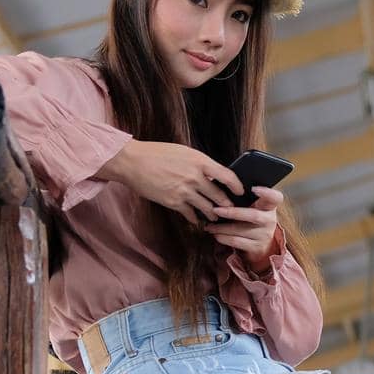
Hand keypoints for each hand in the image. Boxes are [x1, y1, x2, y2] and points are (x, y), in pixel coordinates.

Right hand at [100, 140, 241, 224]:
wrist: (133, 162)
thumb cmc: (157, 153)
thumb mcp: (184, 152)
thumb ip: (200, 164)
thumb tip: (212, 175)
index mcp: (200, 162)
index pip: (227, 176)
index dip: (237, 186)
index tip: (240, 191)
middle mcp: (195, 177)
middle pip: (219, 196)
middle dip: (227, 205)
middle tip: (231, 209)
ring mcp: (184, 191)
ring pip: (207, 208)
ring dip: (213, 214)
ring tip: (216, 217)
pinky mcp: (173, 202)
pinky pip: (190, 214)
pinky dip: (195, 218)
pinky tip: (197, 220)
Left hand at [208, 186, 281, 268]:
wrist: (261, 246)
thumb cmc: (251, 221)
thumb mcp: (253, 208)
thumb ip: (243, 199)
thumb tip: (217, 185)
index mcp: (269, 207)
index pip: (275, 197)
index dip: (267, 192)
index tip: (253, 188)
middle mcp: (270, 220)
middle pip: (253, 215)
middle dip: (232, 212)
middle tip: (216, 210)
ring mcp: (264, 234)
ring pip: (241, 230)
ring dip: (221, 227)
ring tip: (209, 225)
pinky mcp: (256, 247)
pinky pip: (237, 242)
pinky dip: (223, 238)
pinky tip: (215, 234)